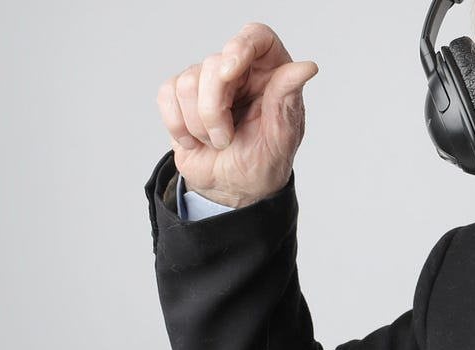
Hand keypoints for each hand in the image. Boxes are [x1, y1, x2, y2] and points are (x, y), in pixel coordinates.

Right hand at [157, 23, 318, 208]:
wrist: (233, 188)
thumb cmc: (263, 162)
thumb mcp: (281, 136)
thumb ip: (287, 99)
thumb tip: (307, 67)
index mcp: (272, 74)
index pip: (257, 37)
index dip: (240, 47)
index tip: (230, 73)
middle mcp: (241, 70)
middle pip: (214, 63)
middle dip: (214, 109)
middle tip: (226, 139)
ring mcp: (208, 81)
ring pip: (187, 81)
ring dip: (198, 123)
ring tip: (216, 142)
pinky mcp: (181, 95)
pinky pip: (167, 94)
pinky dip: (177, 124)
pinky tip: (194, 140)